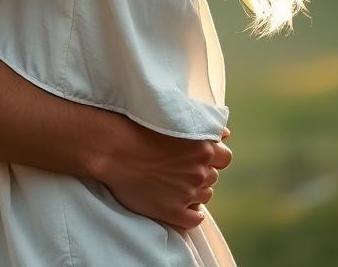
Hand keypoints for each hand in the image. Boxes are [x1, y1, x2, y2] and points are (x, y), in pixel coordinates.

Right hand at [95, 121, 231, 230]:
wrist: (111, 149)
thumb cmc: (138, 127)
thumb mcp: (174, 119)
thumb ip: (204, 126)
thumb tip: (225, 133)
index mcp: (203, 148)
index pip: (225, 157)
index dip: (212, 156)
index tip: (196, 154)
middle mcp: (199, 172)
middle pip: (213, 176)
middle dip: (201, 171)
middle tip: (179, 166)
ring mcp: (188, 194)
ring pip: (205, 196)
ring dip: (194, 190)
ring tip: (173, 181)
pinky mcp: (174, 212)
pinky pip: (195, 219)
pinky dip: (190, 212)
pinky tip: (178, 203)